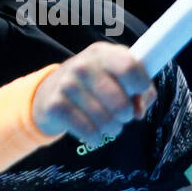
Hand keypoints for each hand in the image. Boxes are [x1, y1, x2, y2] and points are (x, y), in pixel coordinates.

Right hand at [32, 42, 156, 143]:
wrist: (50, 91)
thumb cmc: (93, 84)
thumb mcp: (116, 77)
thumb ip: (139, 91)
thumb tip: (138, 111)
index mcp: (102, 53)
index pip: (129, 67)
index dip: (141, 84)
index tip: (140, 91)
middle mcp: (83, 66)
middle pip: (119, 101)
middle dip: (126, 114)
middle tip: (123, 115)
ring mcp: (67, 85)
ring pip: (105, 120)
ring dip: (113, 128)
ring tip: (109, 125)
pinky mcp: (56, 106)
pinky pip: (88, 131)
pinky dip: (96, 137)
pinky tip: (95, 133)